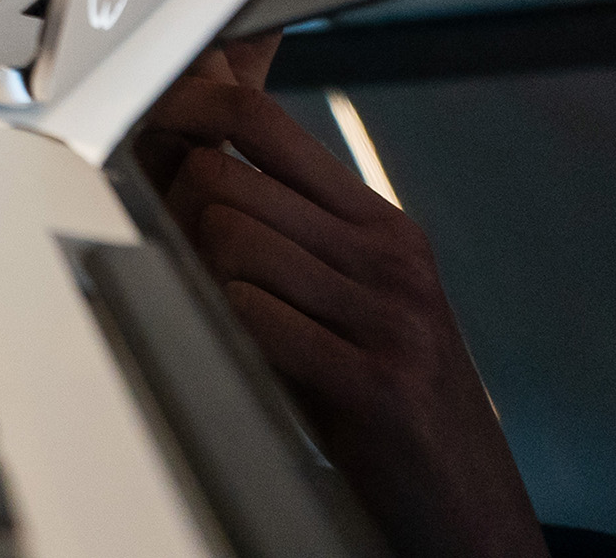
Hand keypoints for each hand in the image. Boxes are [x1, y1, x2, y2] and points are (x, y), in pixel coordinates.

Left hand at [138, 43, 544, 557]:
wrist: (465, 501)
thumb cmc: (390, 395)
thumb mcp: (354, 296)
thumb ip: (289, 233)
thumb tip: (190, 170)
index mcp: (382, 226)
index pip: (265, 123)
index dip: (191, 115)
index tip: (150, 132)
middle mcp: (390, 257)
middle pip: (225, 180)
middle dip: (181, 217)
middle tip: (183, 262)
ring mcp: (389, 316)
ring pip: (231, 238)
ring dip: (205, 279)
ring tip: (224, 318)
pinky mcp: (377, 381)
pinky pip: (255, 315)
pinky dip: (232, 331)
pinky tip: (251, 356)